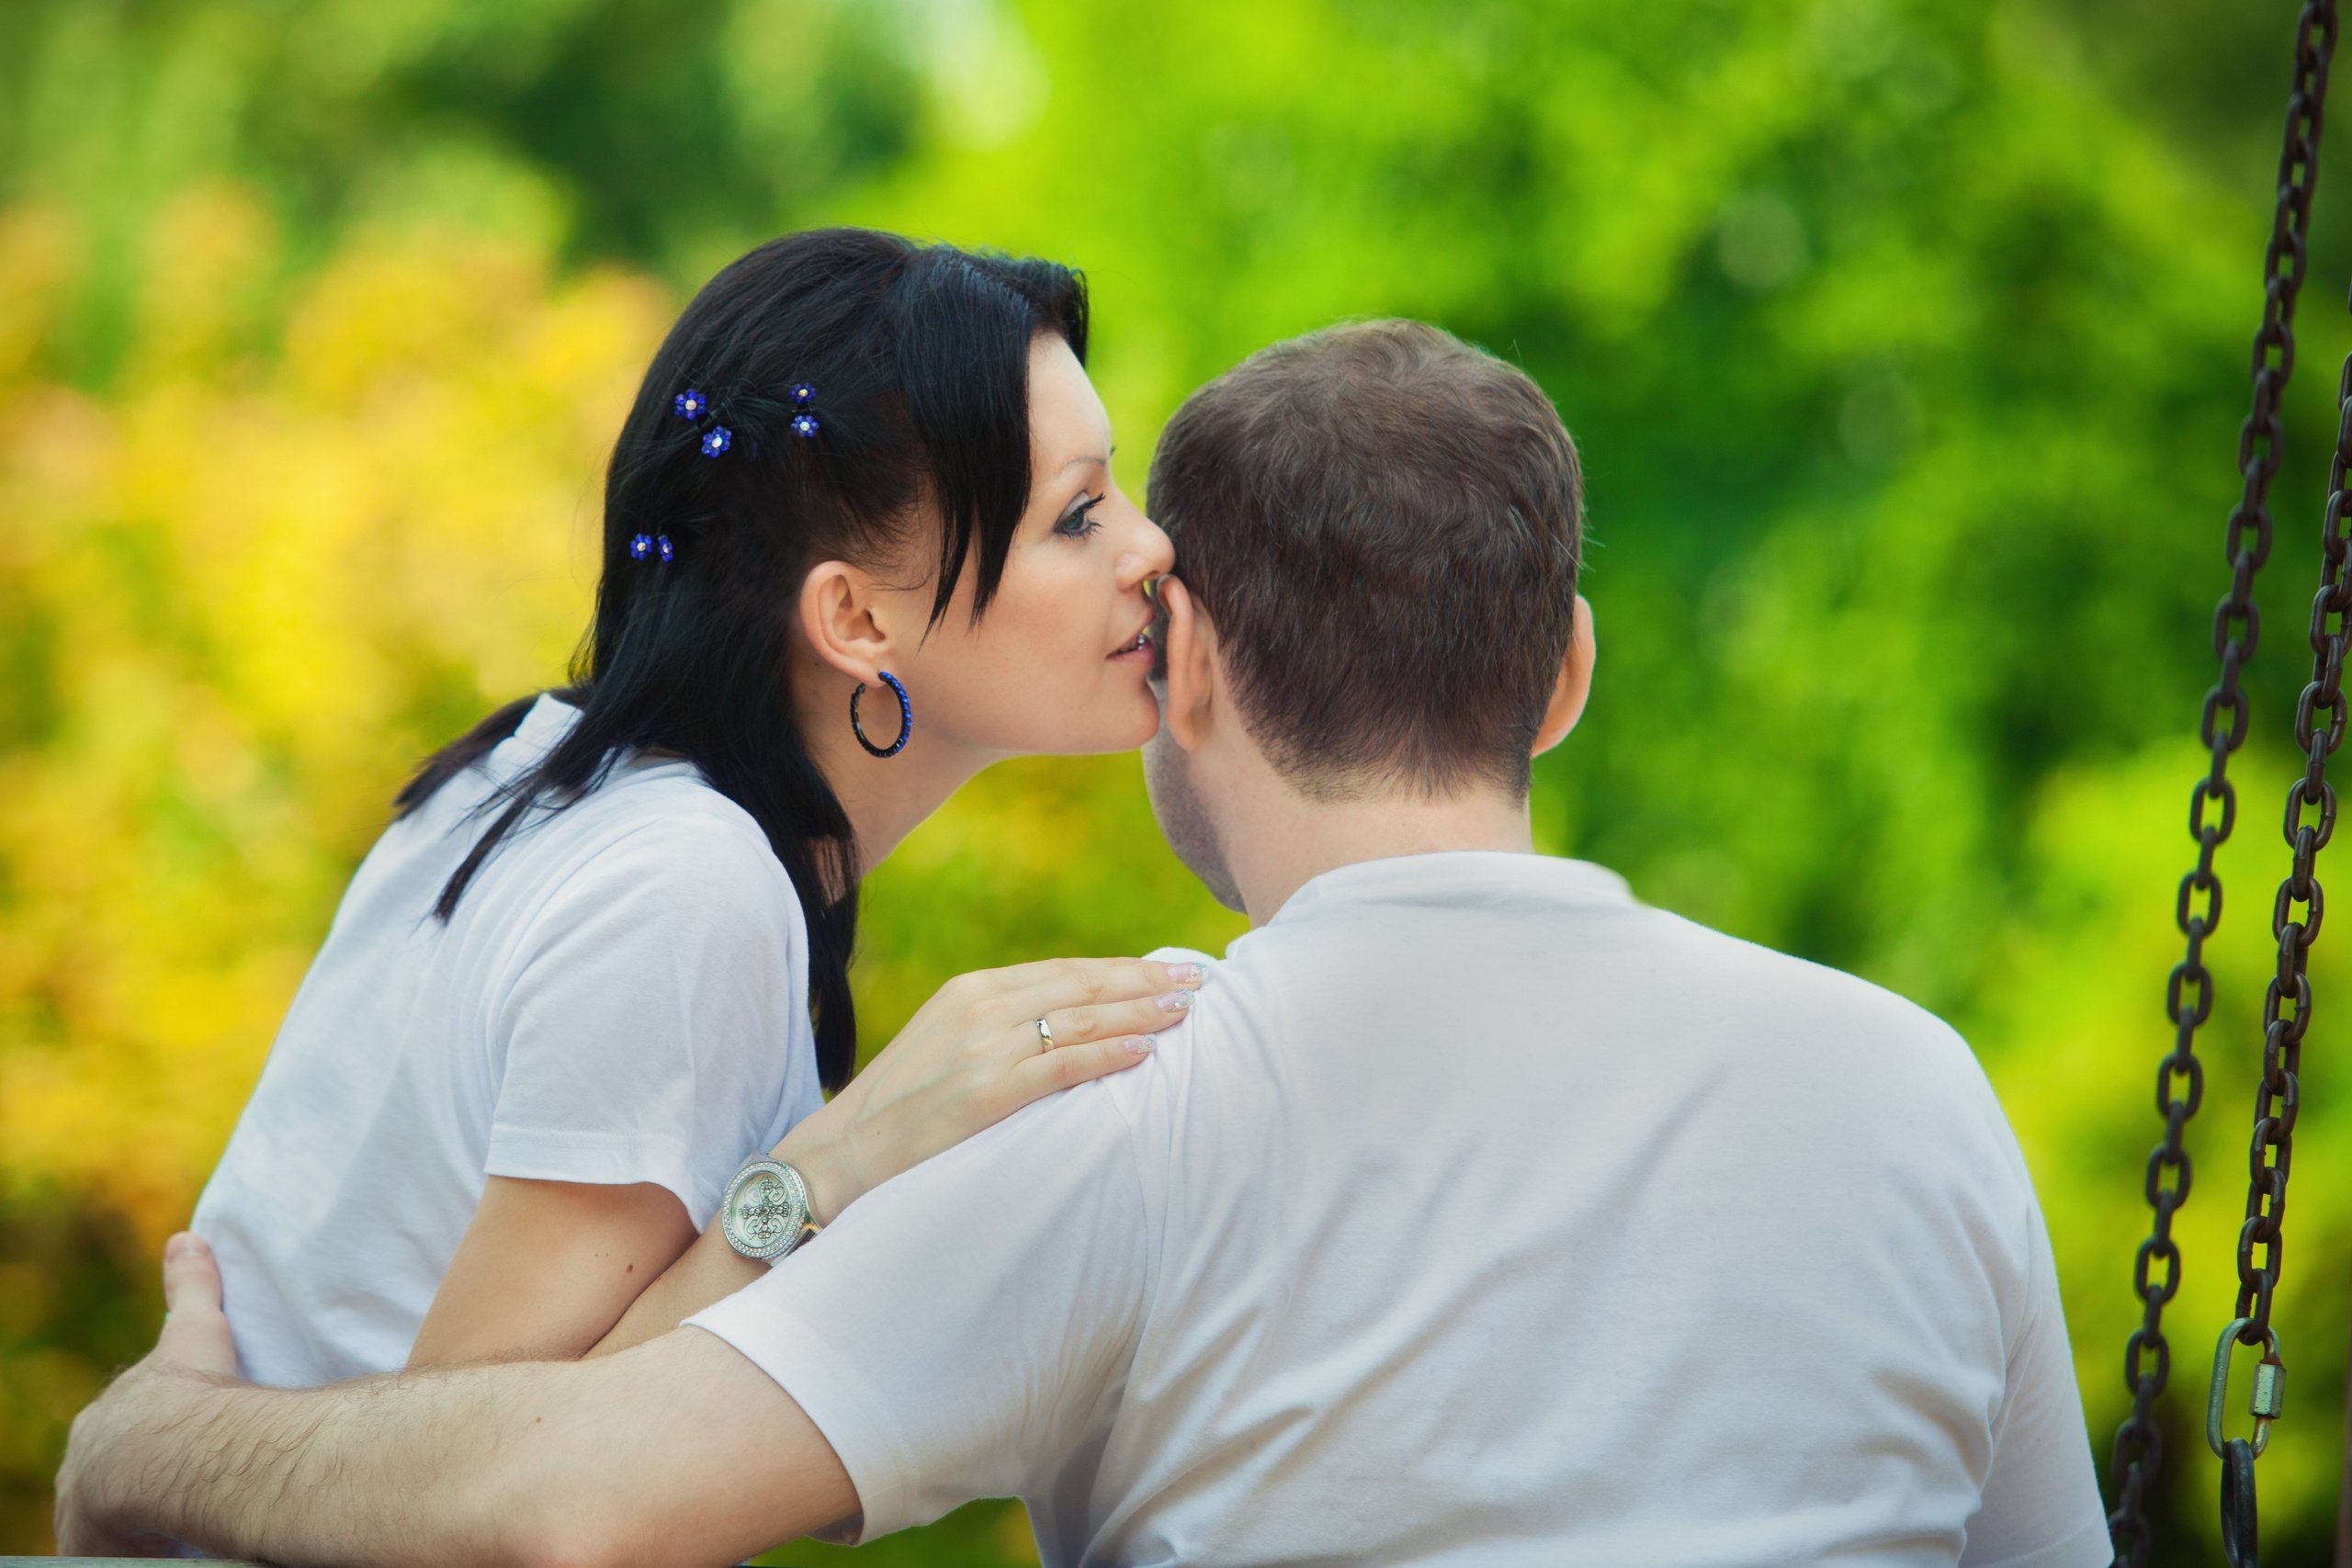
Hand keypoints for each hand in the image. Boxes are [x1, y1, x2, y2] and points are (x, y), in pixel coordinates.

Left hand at [55, 1232, 239, 1555]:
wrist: (166, 1447)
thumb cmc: (191, 1389)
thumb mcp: (195, 1330)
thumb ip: (192, 1287)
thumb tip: (187, 1237)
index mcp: (107, 1414)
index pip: (121, 1429)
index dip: (149, 1439)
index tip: (176, 1448)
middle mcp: (85, 1457)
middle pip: (105, 1473)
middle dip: (131, 1484)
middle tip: (173, 1494)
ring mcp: (83, 1500)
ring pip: (104, 1515)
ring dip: (128, 1521)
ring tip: (169, 1530)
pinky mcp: (91, 1538)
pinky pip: (107, 1549)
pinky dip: (130, 1549)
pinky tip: (162, 1548)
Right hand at [783, 956, 1203, 1220]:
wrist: (842, 1153)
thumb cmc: (901, 1108)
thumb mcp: (947, 1045)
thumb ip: (1001, 1028)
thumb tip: (1067, 1027)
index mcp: (972, 990)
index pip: (1066, 971)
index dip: (1124, 969)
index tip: (1169, 969)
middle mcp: (980, 1008)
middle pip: (1082, 985)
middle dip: (1145, 981)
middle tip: (1199, 979)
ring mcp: (983, 1049)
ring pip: (1080, 1019)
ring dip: (1139, 1012)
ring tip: (1185, 1011)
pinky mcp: (986, 1092)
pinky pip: (1061, 1066)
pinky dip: (1106, 1054)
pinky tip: (1144, 1052)